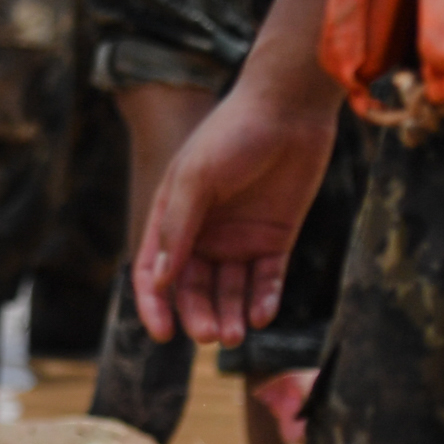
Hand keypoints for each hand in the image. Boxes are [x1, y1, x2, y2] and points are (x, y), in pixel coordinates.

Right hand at [133, 82, 340, 346]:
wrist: (289, 108)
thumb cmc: (232, 134)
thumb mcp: (196, 178)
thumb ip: (178, 228)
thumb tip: (158, 280)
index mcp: (172, 218)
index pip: (154, 272)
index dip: (154, 305)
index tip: (163, 334)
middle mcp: (203, 233)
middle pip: (194, 288)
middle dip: (198, 314)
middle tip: (209, 335)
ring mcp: (240, 238)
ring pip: (230, 290)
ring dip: (230, 314)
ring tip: (234, 335)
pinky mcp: (276, 238)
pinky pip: (267, 279)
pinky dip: (264, 299)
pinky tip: (262, 314)